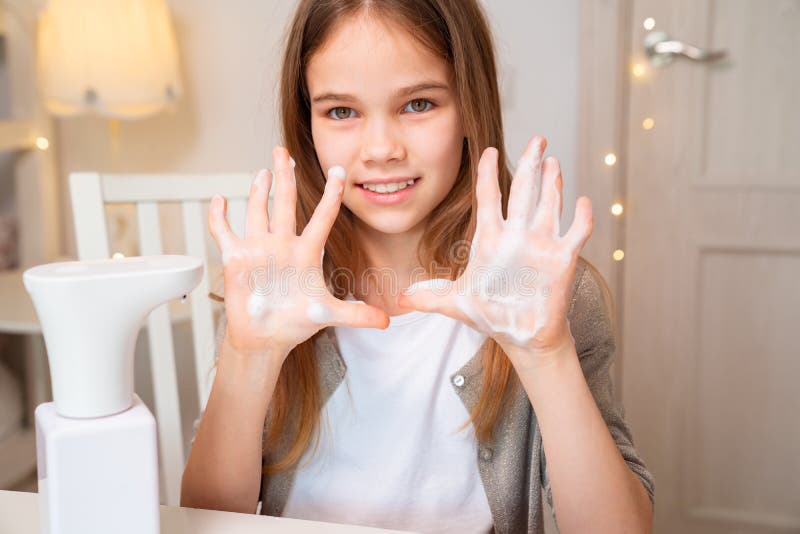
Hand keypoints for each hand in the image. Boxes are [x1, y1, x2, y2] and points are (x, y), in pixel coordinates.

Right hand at [208, 146, 389, 357]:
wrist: (267, 337)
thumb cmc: (296, 322)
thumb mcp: (329, 315)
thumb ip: (357, 315)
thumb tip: (386, 322)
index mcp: (307, 252)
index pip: (323, 217)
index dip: (332, 195)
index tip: (340, 171)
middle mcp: (283, 245)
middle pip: (285, 203)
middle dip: (284, 177)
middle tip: (282, 151)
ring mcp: (259, 250)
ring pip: (258, 212)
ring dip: (259, 192)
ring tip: (262, 171)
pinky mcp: (236, 259)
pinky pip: (224, 232)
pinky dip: (218, 217)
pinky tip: (218, 200)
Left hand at [397, 136, 592, 364]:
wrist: (521, 334)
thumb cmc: (491, 315)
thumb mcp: (457, 304)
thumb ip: (430, 297)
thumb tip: (401, 299)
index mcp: (490, 239)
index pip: (488, 197)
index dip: (487, 173)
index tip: (487, 150)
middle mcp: (517, 236)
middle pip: (523, 191)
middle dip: (530, 163)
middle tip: (537, 137)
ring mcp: (541, 245)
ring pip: (549, 205)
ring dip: (552, 183)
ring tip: (552, 159)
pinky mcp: (562, 260)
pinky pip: (575, 233)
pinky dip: (581, 218)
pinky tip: (583, 201)